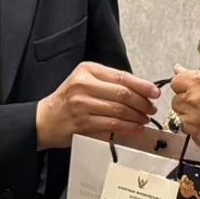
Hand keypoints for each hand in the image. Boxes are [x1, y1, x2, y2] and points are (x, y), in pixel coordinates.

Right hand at [35, 63, 159, 149]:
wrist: (45, 119)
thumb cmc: (68, 100)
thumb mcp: (85, 81)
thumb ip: (108, 82)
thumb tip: (141, 89)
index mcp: (87, 70)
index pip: (121, 76)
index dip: (142, 85)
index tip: (155, 92)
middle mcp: (84, 85)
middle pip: (123, 94)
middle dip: (142, 103)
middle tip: (152, 108)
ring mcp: (82, 105)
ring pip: (119, 111)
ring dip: (137, 117)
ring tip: (145, 119)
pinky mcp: (83, 123)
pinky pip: (112, 125)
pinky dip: (128, 127)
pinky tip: (136, 128)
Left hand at [170, 66, 199, 153]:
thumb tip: (180, 70)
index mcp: (199, 84)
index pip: (176, 83)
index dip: (185, 86)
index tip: (192, 89)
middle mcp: (194, 103)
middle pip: (177, 102)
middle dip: (188, 102)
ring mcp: (197, 124)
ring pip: (183, 120)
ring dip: (193, 118)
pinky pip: (193, 135)